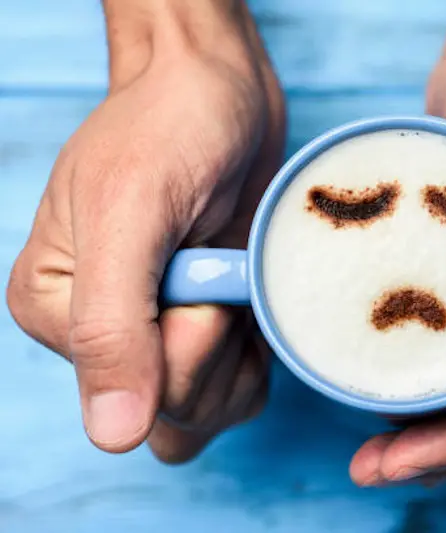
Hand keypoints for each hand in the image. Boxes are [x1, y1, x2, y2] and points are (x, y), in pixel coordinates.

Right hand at [7, 1, 284, 461]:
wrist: (220, 92)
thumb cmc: (170, 128)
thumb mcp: (129, 212)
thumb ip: (110, 325)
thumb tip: (112, 435)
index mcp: (57, 312)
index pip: (133, 393)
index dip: (190, 342)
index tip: (204, 268)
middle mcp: (105, 334)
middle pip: (176, 416)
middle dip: (220, 349)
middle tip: (225, 270)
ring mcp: (160, 337)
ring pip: (210, 413)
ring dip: (245, 355)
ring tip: (239, 277)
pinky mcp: (208, 330)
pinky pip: (240, 390)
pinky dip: (262, 354)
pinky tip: (255, 297)